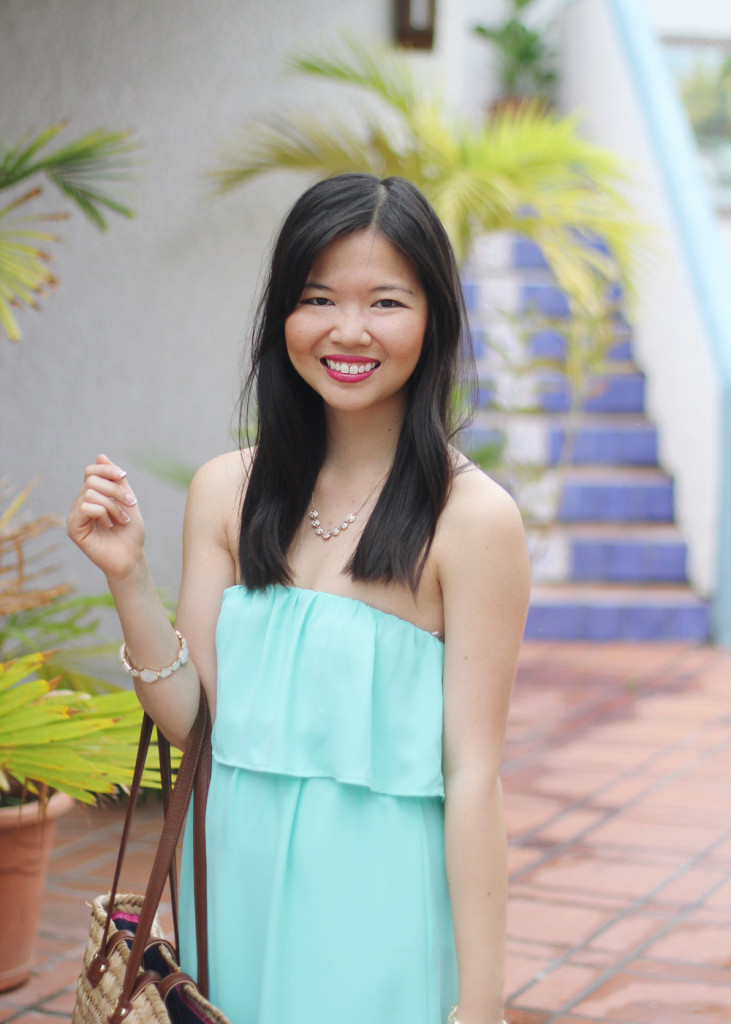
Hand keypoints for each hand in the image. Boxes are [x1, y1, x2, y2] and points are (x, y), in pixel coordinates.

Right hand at [66, 454, 145, 579]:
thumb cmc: (131, 533)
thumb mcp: (128, 501)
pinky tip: (109, 526)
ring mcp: (75, 516)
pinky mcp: (73, 529)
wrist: (132, 557)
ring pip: (89, 493)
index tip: (124, 476)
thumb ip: (116, 480)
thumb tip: (100, 456)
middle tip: (130, 504)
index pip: (91, 472)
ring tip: (121, 520)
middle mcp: (81, 504)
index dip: (107, 470)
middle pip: (91, 480)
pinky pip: (84, 507)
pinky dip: (103, 513)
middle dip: (116, 490)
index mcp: (93, 497)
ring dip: (113, 505)